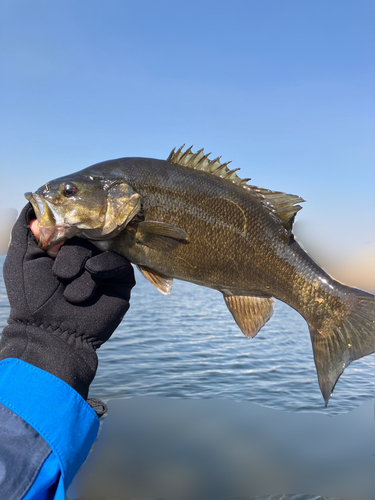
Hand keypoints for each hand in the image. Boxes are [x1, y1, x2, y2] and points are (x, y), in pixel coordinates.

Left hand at [0, 204, 134, 398]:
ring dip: (81, 266)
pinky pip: (120, 263)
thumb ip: (27, 227)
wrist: (51, 333)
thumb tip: (34, 200)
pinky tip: (92, 278)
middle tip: (59, 273)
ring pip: (102, 248)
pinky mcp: (121, 282)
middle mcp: (87, 255)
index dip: (68, 223)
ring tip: (70, 291)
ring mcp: (105, 268)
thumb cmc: (31, 297)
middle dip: (71, 253)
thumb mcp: (21, 257)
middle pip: (89, 234)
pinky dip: (104, 269)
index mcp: (65, 248)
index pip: (74, 224)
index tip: (61, 230)